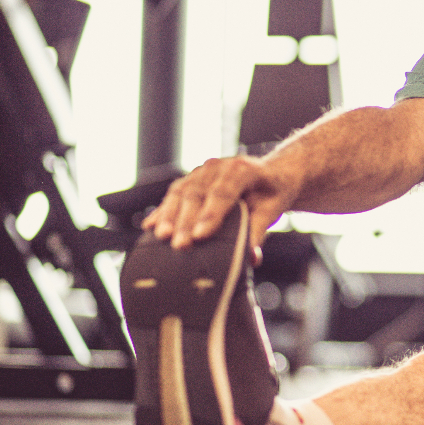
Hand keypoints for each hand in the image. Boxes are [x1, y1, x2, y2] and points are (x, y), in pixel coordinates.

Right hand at [141, 155, 296, 260]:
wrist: (270, 173)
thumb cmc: (272, 192)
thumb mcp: (272, 209)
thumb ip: (259, 231)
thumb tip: (251, 258)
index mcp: (242, 170)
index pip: (224, 192)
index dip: (210, 214)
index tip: (200, 236)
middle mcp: (219, 166)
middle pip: (198, 193)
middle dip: (186, 220)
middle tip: (179, 245)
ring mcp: (203, 170)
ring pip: (181, 191)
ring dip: (169, 215)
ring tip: (161, 236)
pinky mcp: (191, 178)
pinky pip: (174, 193)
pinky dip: (163, 210)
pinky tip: (151, 226)